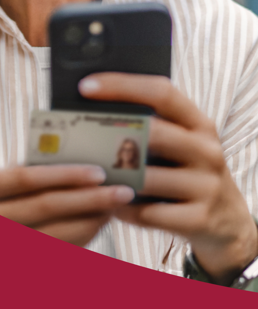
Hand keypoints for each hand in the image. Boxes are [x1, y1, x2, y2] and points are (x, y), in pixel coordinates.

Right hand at [0, 164, 134, 246]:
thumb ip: (26, 173)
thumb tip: (79, 161)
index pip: (22, 178)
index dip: (62, 174)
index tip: (98, 171)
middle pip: (44, 206)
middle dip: (88, 198)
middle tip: (122, 191)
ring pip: (54, 236)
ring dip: (90, 221)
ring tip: (114, 207)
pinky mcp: (15, 268)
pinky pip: (56, 253)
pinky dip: (80, 238)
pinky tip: (97, 225)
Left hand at [79, 72, 257, 283]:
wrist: (227, 222)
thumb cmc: (191, 176)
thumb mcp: (184, 146)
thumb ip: (154, 129)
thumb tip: (95, 113)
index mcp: (200, 125)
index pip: (162, 92)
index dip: (122, 86)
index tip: (86, 87)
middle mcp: (207, 151)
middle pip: (155, 133)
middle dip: (113, 136)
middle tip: (81, 139)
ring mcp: (206, 186)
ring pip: (147, 178)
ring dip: (113, 178)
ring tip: (91, 177)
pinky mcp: (198, 218)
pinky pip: (148, 213)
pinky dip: (124, 209)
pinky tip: (112, 206)